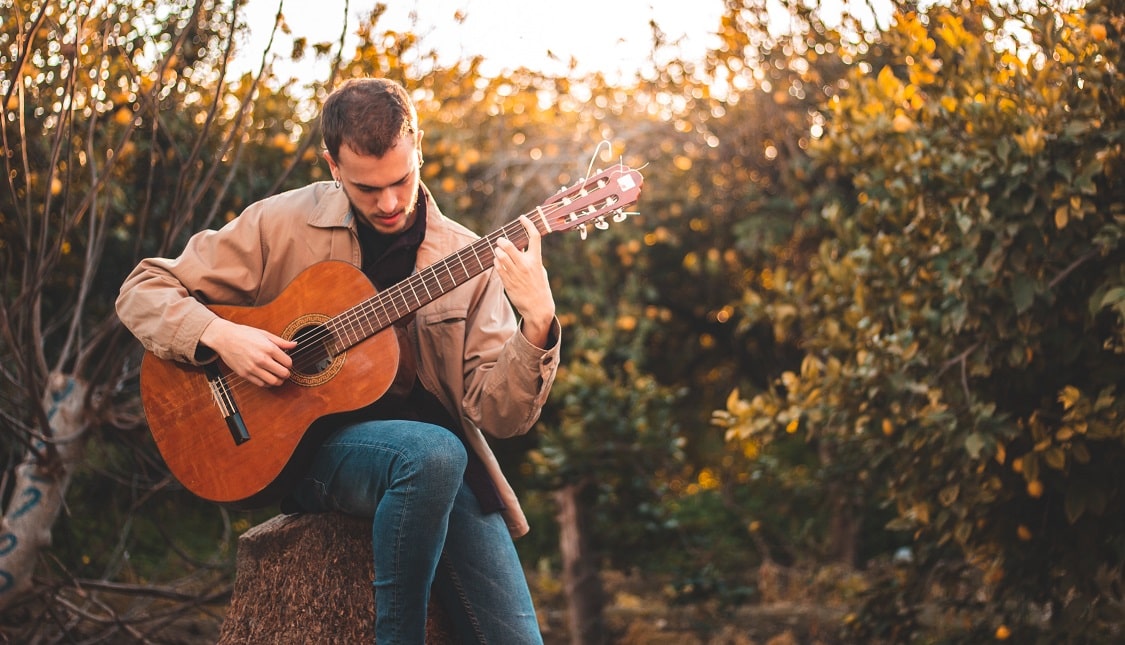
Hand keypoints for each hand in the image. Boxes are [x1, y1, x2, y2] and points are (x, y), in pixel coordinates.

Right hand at [199, 318, 296, 386]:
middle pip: (283, 374)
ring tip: (277, 376)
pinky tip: (267, 377)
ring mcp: (252, 368)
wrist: (224, 338)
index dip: (289, 363)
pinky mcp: (245, 374)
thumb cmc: (244, 334)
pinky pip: (261, 384)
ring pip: (273, 382)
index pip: (288, 362)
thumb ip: (281, 341)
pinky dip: (267, 383)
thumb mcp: (264, 334)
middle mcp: (261, 359)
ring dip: (278, 380)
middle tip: (284, 371)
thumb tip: (295, 344)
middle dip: (286, 373)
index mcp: (268, 348)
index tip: (286, 362)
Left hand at [494, 216, 555, 347]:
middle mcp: (525, 265)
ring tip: (498, 251)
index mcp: (536, 260)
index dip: (528, 224)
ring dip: (497, 251)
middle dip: (502, 241)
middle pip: (510, 246)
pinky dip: (496, 262)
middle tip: (500, 240)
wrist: (538, 307)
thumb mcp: (539, 269)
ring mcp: (515, 274)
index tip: (522, 218)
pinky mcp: (507, 282)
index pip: (534, 237)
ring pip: (500, 256)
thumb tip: (520, 246)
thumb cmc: (539, 286)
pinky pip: (497, 267)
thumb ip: (530, 257)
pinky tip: (498, 261)